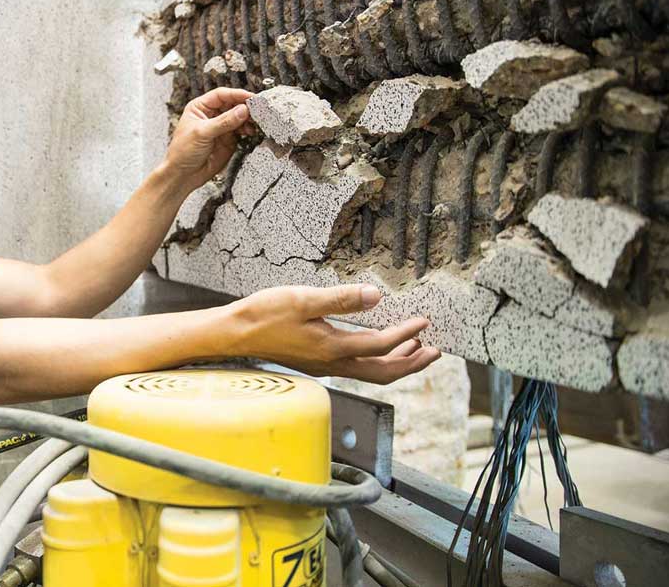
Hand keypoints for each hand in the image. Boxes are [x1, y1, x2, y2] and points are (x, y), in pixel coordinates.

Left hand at [163, 87, 254, 191]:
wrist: (183, 175)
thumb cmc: (182, 152)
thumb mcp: (202, 133)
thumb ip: (224, 122)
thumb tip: (242, 110)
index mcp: (200, 108)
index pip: (221, 95)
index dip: (236, 94)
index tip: (249, 97)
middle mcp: (211, 116)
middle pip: (233, 104)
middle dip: (244, 107)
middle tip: (256, 110)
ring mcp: (221, 128)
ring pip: (239, 118)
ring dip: (248, 119)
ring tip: (254, 122)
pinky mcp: (228, 140)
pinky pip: (241, 131)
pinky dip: (248, 130)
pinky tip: (251, 131)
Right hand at [228, 284, 439, 384]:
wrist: (234, 334)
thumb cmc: (264, 315)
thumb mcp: (303, 300)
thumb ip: (341, 299)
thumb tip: (375, 297)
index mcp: (333, 349)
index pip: (380, 344)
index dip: (406, 333)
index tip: (424, 321)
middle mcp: (332, 363)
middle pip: (383, 372)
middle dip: (412, 362)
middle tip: (435, 351)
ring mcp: (324, 365)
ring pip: (370, 371)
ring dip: (397, 362)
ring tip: (415, 349)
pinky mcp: (316, 362)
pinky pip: (356, 366)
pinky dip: (376, 358)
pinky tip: (375, 343)